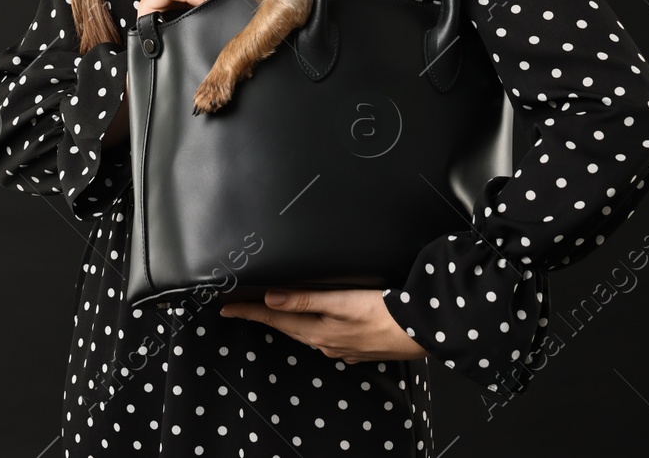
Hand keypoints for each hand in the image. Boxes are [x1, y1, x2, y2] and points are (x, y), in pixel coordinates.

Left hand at [219, 288, 430, 362]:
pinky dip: (311, 328)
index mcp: (318, 332)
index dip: (248, 312)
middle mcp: (327, 343)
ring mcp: (343, 348)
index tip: (225, 308)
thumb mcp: (341, 302)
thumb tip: (270, 299)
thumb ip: (305, 300)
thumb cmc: (385, 314)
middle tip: (241, 309)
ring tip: (271, 314)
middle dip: (263, 317)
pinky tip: (316, 325)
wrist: (423, 331)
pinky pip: (326, 338)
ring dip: (287, 323)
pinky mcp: (359, 347)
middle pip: (287, 328)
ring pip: (306, 333)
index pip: (274, 320)